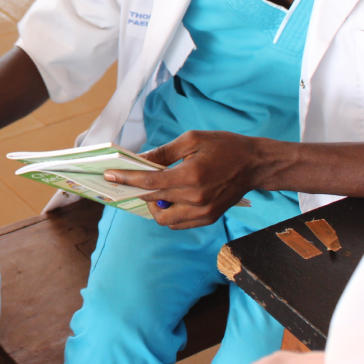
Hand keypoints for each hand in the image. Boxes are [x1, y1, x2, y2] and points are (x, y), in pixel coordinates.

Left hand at [104, 131, 264, 228]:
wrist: (254, 164)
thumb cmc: (224, 146)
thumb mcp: (192, 140)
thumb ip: (163, 153)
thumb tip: (138, 160)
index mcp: (191, 176)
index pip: (149, 181)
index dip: (126, 179)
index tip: (109, 176)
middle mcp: (196, 198)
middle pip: (153, 201)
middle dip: (136, 190)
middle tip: (127, 180)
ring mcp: (203, 212)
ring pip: (164, 219)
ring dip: (153, 206)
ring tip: (154, 189)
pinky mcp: (209, 218)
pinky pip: (178, 223)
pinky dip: (168, 212)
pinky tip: (169, 197)